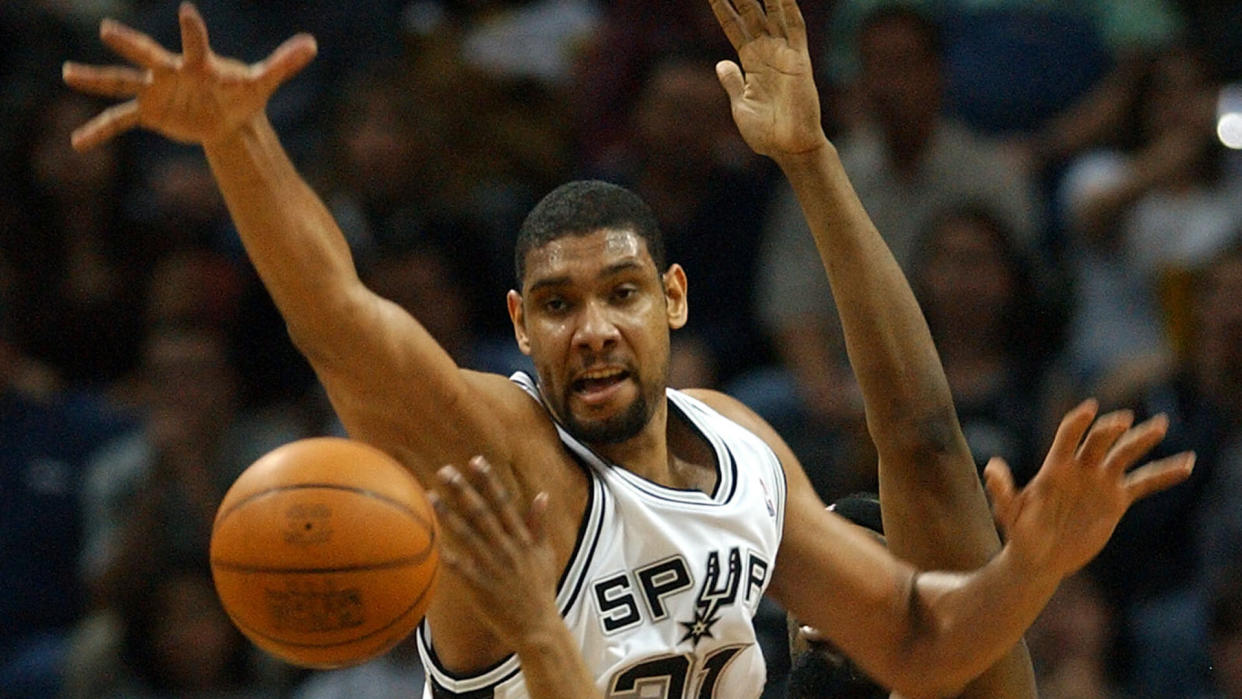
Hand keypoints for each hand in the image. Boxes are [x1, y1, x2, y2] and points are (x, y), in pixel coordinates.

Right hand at [62, 2, 315, 150]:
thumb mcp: (262, 82)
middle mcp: (171, 71)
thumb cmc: (242, 93)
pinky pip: (120, 120)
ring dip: (96, 78)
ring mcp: (156, 90)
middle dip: (131, 44)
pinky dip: (100, 130)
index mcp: (198, 63)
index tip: (187, 13)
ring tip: (67, 72)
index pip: (195, 43)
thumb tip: (312, 45)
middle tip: (108, 30)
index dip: (192, 31)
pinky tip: (78, 143)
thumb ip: (283, 64)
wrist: (227, 114)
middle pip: (148, 55)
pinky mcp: (149, 112)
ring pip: (122, 81)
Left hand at [429, 456, 559, 649]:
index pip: (504, 502)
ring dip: (448, 514)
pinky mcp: (480, 587)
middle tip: (444, 470)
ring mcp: (493, 567)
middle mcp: (507, 548)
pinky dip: (447, 554)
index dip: (489, 481)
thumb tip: (542, 494)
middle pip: (482, 513)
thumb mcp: (546, 554)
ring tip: (430, 496)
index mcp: (522, 539)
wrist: (538, 627)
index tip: (475, 461)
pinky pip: (460, 568)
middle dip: (463, 490)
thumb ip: (540, 524)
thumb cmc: (541, 590)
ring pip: (467, 535)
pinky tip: (432, 541)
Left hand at [709, 0, 827, 158]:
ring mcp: (784, 53)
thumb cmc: (766, 133)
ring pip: (773, 13)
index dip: (724, 9)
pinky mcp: (799, 59)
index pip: (734, 27)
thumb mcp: (741, 105)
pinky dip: (789, 7)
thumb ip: (732, 82)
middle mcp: (768, 52)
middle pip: (752, 13)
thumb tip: (721, 64)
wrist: (789, 147)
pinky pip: (795, 27)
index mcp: (751, 62)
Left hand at [984, 399, 1194, 577]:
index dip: (1077, 423)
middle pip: (1099, 441)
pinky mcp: (1117, 499)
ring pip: (1124, 455)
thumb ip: (1003, 490)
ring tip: (1161, 426)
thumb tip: (991, 467)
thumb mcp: (1010, 513)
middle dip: (1111, 430)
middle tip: (1125, 421)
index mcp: (1055, 467)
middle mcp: (1080, 468)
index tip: (1090, 410)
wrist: (1042, 557)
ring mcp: (1101, 481)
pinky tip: (1187, 464)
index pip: (1067, 436)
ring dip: (1142, 440)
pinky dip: (1164, 473)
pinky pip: (1144, 483)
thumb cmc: (1021, 533)